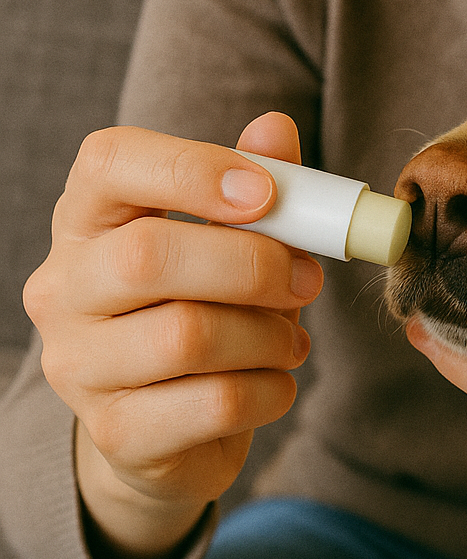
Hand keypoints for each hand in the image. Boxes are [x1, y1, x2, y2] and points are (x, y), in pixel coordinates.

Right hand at [23, 112, 322, 558]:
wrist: (171, 428)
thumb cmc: (208, 312)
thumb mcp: (237, 243)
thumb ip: (261, 187)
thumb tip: (276, 127)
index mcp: (90, 221)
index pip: (110, 162)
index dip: (194, 168)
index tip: (268, 193)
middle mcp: (65, 288)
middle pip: (150, 255)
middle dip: (253, 265)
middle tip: (309, 280)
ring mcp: (79, 365)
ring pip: (188, 336)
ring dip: (269, 335)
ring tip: (291, 340)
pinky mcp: (117, 431)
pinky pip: (215, 402)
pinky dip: (271, 390)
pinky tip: (276, 383)